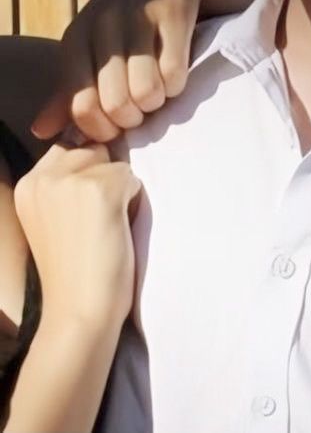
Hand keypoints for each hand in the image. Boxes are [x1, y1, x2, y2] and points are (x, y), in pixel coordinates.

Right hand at [13, 143, 141, 330]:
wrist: (78, 310)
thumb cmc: (72, 269)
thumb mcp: (50, 217)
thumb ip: (63, 185)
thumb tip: (99, 150)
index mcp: (27, 184)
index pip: (67, 151)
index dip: (85, 176)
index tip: (82, 212)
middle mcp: (44, 176)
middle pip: (92, 152)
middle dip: (102, 179)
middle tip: (94, 223)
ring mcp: (71, 181)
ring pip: (114, 164)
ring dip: (119, 190)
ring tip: (104, 227)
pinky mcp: (101, 189)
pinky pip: (132, 178)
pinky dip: (133, 201)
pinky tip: (115, 229)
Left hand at [30, 0, 254, 142]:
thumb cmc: (130, 18)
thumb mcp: (94, 50)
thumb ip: (71, 91)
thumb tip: (41, 132)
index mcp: (78, 36)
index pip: (81, 106)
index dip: (105, 129)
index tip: (121, 124)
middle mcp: (103, 23)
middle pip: (116, 104)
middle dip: (137, 118)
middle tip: (145, 107)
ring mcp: (139, 14)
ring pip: (144, 91)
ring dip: (159, 101)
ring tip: (162, 89)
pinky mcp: (174, 10)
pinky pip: (174, 72)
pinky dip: (179, 83)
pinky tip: (178, 72)